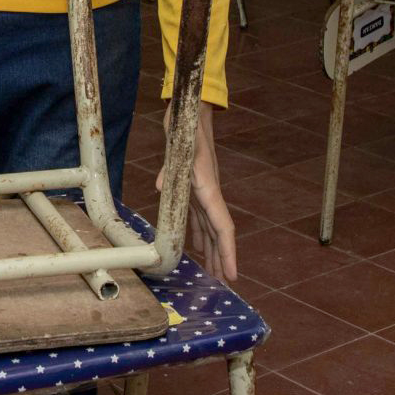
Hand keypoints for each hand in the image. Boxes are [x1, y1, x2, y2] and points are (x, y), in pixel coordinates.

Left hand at [155, 105, 238, 281]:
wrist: (190, 111)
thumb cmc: (186, 126)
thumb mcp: (178, 144)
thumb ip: (170, 168)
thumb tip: (161, 187)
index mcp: (208, 187)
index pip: (223, 226)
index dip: (228, 252)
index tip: (233, 274)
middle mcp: (209, 193)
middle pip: (218, 233)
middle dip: (221, 258)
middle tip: (223, 283)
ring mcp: (203, 191)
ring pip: (209, 227)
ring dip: (210, 249)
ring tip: (212, 272)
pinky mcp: (194, 187)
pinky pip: (198, 217)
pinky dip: (198, 234)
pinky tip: (195, 247)